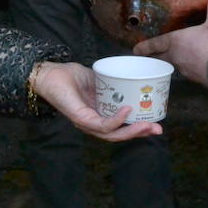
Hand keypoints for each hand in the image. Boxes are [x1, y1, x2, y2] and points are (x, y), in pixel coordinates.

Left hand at [30, 61, 162, 140]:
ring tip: (147, 125)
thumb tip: (131, 78)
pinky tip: (127, 111)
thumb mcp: (97, 79)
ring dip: (131, 131)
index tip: (155, 123)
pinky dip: (115, 120)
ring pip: (112, 134)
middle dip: (140, 133)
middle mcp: (92, 122)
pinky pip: (100, 124)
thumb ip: (111, 83)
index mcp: (97, 115)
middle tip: (158, 130)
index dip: (137, 128)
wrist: (49, 72)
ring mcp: (85, 122)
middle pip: (118, 135)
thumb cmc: (69, 76)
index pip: (119, 128)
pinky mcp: (79, 118)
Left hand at [134, 0, 207, 84]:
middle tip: (146, 57)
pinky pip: (185, 71)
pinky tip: (191, 64)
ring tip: (168, 58)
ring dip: (168, 62)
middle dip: (152, 57)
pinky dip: (184, 67)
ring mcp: (184, 70)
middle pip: (159, 58)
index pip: (155, 44)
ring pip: (171, 65)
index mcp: (176, 41)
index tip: (135, 50)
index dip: (144, 47)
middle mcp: (176, 56)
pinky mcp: (195, 78)